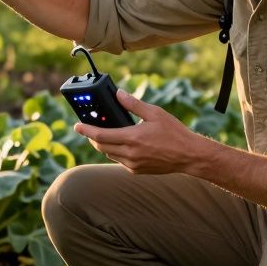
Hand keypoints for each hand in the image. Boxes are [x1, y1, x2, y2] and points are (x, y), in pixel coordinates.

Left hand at [75, 90, 198, 174]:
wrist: (189, 156)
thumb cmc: (174, 133)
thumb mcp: (155, 113)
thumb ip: (134, 104)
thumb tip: (118, 94)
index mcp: (132, 138)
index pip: (100, 135)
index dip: (85, 130)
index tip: (76, 126)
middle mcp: (130, 154)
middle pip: (101, 146)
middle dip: (92, 137)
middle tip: (90, 128)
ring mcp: (133, 164)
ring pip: (109, 154)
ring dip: (104, 144)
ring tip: (106, 133)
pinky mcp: (137, 171)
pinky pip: (120, 160)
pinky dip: (116, 152)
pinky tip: (123, 143)